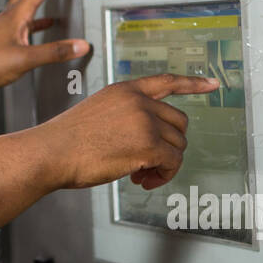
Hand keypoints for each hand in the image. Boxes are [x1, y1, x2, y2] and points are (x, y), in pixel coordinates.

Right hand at [35, 73, 220, 190]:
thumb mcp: (98, 112)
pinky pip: (172, 162)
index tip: (212, 84)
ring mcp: (145, 122)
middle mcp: (139, 101)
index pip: (167, 81)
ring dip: (164, 164)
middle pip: (178, 123)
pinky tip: (143, 180)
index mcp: (125, 90)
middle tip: (150, 163)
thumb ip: (126, 116)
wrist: (51, 152)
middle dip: (169, 145)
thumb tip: (149, 139)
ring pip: (177, 145)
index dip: (193, 84)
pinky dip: (163, 175)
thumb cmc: (67, 140)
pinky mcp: (148, 145)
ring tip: (142, 175)